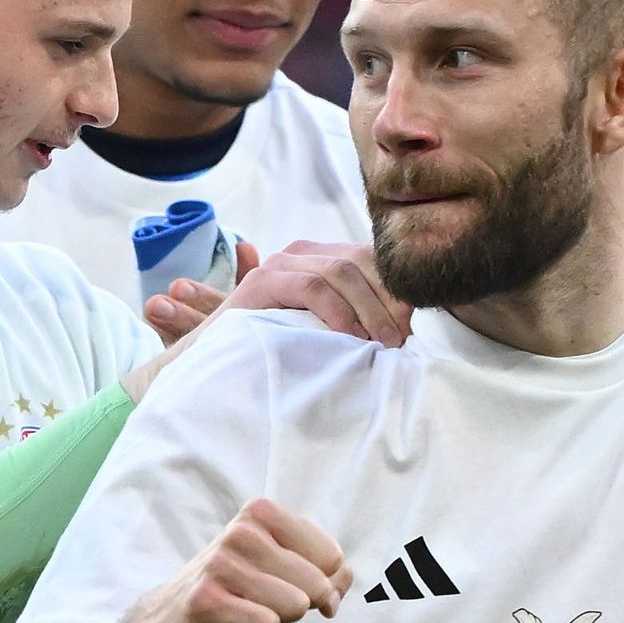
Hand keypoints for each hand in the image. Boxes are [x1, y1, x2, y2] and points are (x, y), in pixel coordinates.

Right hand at [122, 497, 348, 622]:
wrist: (168, 621)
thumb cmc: (235, 589)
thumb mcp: (282, 567)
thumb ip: (326, 571)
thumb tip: (342, 584)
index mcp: (262, 512)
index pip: (332, 557)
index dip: (321, 582)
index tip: (288, 584)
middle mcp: (241, 531)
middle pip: (317, 585)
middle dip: (297, 604)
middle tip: (259, 600)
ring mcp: (221, 565)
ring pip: (295, 607)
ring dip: (275, 619)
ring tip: (244, 610)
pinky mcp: (207, 601)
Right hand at [154, 238, 409, 350]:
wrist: (214, 368)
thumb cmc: (275, 353)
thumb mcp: (323, 330)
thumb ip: (354, 316)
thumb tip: (405, 320)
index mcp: (316, 259)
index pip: (369, 258)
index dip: (394, 289)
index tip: (410, 325)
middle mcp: (298, 254)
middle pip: (361, 261)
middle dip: (387, 300)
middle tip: (400, 339)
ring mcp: (278, 265)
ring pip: (341, 272)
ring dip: (369, 310)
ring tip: (383, 343)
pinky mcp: (262, 283)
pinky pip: (314, 287)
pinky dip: (340, 313)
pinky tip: (352, 338)